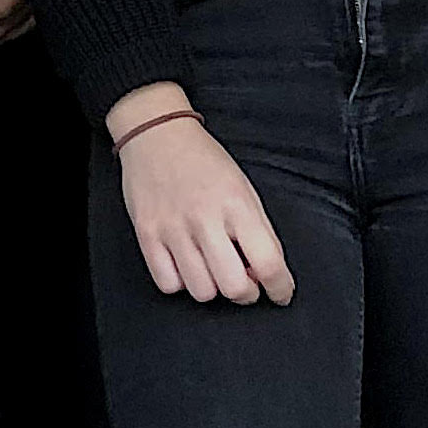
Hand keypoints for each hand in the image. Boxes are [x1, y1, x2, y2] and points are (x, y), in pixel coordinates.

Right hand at [110, 85, 293, 305]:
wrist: (156, 134)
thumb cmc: (204, 161)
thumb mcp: (244, 188)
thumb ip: (258, 230)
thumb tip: (266, 273)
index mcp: (236, 204)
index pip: (268, 262)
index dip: (280, 288)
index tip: (281, 293)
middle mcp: (204, 219)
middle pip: (234, 287)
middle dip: (247, 293)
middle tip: (245, 281)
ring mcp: (172, 228)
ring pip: (201, 292)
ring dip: (213, 288)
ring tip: (212, 269)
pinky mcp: (146, 235)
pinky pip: (168, 284)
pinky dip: (181, 282)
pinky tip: (186, 264)